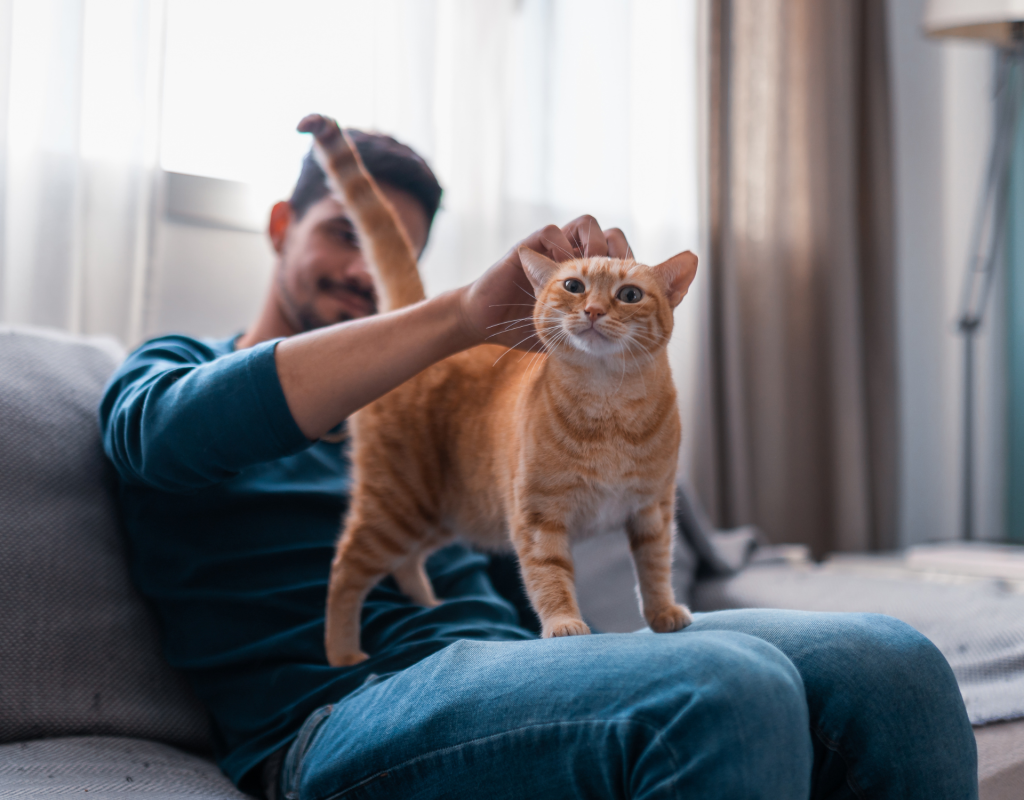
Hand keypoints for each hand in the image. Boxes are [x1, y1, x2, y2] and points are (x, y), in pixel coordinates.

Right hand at [457, 216, 632, 349]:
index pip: (620, 257)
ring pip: (586, 224)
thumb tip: (632, 339)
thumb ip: (594, 330)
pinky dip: (559, 246)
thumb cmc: (528, 332)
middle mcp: (573, 259)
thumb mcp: (570, 335)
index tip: (628, 287)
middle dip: (615, 253)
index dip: (629, 266)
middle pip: (609, 235)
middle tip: (612, 276)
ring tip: (588, 270)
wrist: (488, 324)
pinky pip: (552, 231)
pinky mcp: (530, 248)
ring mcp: (553, 251)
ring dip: (591, 245)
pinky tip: (559, 271)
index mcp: (587, 278)